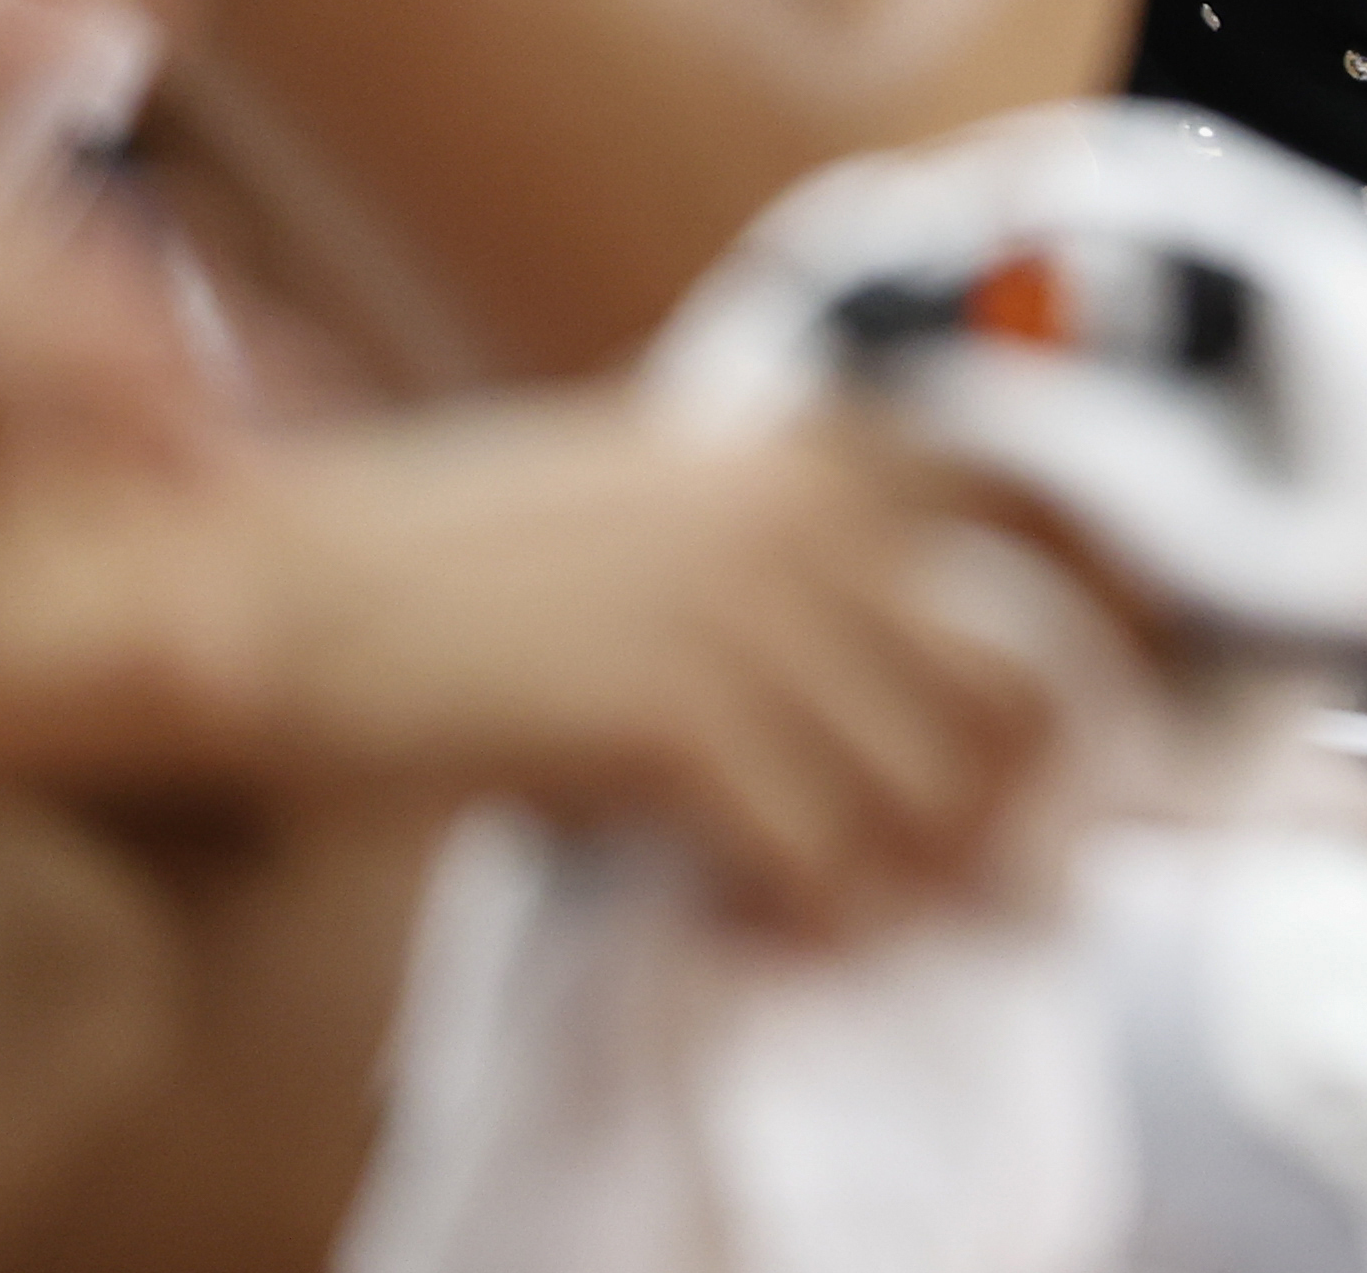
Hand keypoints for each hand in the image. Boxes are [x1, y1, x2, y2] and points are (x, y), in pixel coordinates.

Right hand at [0, 403, 1066, 939]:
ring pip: (925, 786)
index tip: (1066, 713)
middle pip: (1009, 686)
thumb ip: (783, 516)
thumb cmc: (451, 549)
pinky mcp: (675, 723)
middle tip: (948, 848)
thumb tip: (903, 609)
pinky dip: (804, 907)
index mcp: (815, 451)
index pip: (1040, 520)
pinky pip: (815, 852)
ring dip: (899, 863)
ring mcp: (748, 619)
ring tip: (848, 893)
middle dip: (998, 783)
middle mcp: (808, 522)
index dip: (1087, 624)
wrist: (280, 592)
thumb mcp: (656, 479)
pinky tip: (760, 914)